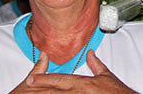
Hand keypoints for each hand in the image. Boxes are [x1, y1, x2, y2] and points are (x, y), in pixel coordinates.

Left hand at [10, 51, 136, 92]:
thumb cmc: (117, 92)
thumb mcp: (106, 76)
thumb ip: (96, 64)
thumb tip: (90, 53)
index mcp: (83, 83)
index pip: (60, 80)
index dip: (45, 79)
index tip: (32, 79)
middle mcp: (80, 92)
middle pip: (55, 91)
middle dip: (39, 90)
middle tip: (25, 88)